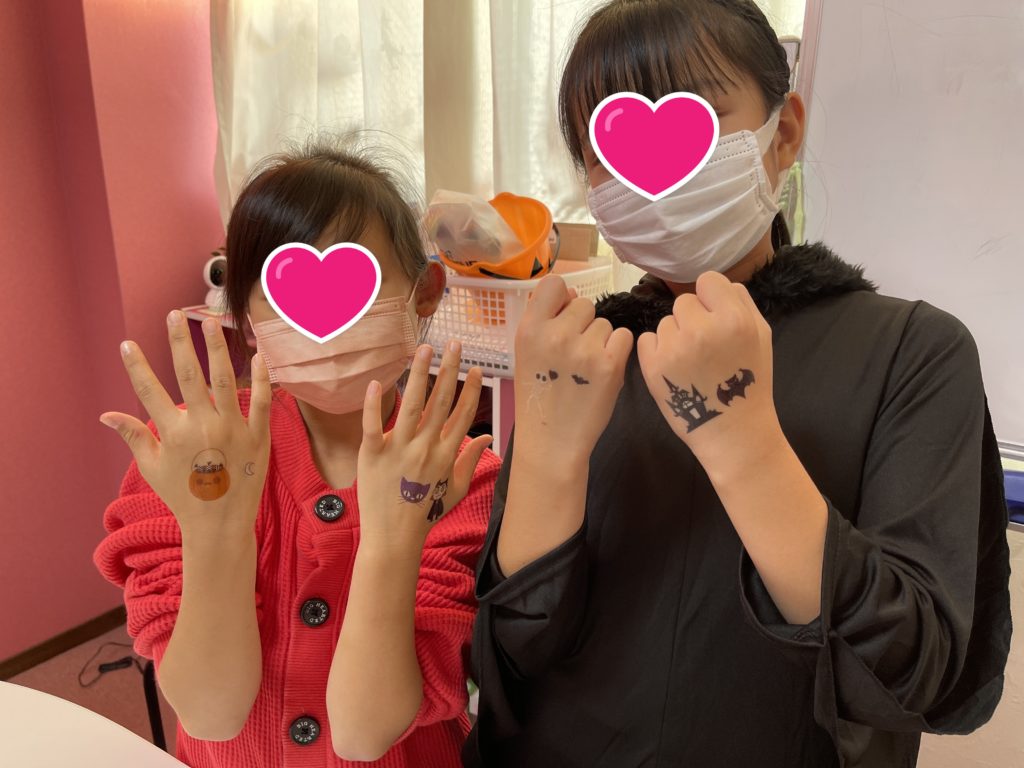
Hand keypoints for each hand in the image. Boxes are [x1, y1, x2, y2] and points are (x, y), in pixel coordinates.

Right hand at [100, 311, 271, 535]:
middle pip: (188, 375)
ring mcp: (232, 430)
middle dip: (179, 342)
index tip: (128, 343)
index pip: (149, 391)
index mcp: (172, 434)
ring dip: (217, 348)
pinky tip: (256, 355)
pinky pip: (260, 402)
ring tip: (211, 322)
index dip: (137, 366)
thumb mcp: (152, 469)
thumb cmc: (184, 496)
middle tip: (175, 314)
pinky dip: (260, 379)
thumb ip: (133, 436)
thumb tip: (106, 415)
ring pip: (224, 380)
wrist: (220, 525)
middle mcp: (202, 426)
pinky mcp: (258, 437)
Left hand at [356, 340, 492, 553]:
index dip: (469, 390)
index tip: (475, 368)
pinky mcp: (373, 453)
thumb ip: (471, 461)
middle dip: (449, 370)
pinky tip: (377, 382)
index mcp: (446, 454)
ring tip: (424, 348)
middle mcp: (426, 447)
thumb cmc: (425, 514)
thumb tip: (487, 437)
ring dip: (419, 373)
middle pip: (440, 401)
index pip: (461, 415)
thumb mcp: (456, 489)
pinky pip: (373, 424)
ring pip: (412, 404)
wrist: (393, 537)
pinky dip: (374, 404)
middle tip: (454, 343)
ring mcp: (399, 449)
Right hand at [512, 276, 633, 463]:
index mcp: (529, 329)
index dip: (562, 298)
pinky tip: (603, 371)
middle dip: (583, 324)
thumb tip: (572, 293)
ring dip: (600, 341)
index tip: (562, 317)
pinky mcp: (610, 364)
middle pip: (584, 304)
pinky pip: (624, 337)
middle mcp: (556, 334)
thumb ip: (545, 320)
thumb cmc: (540, 395)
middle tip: (573, 355)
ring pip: (605, 323)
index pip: (554, 284)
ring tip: (586, 369)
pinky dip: (618, 352)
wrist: (552, 441)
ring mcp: (584, 349)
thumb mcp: (527, 353)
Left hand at [637, 272, 777, 461]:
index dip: (710, 298)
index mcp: (733, 319)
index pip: (708, 280)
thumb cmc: (749, 381)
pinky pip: (647, 339)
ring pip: (665, 322)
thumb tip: (719, 286)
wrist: (732, 430)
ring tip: (691, 362)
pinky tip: (673, 368)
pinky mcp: (652, 365)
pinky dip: (657, 351)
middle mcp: (702, 329)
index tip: (714, 318)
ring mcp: (674, 347)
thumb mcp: (761, 335)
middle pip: (684, 302)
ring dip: (675, 336)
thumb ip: (741, 302)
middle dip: (692, 320)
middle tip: (703, 347)